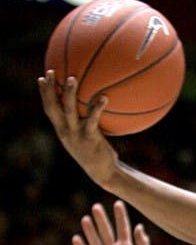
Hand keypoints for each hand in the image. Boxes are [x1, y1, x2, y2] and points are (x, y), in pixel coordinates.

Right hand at [38, 71, 117, 186]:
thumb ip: (82, 124)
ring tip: (72, 78)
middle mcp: (65, 131)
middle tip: (51, 72)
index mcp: (62, 130)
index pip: (49, 109)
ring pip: (69, 110)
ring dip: (69, 93)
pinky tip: (104, 97)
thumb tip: (88, 108)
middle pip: (52, 107)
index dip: (44, 94)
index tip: (42, 78)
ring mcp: (76, 134)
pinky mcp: (90, 138)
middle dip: (50, 89)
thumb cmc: (96, 153)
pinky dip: (97, 108)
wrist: (103, 172)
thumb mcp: (84, 138)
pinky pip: (93, 119)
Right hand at [72, 201, 151, 244]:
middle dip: (102, 219)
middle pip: (106, 231)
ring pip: (95, 241)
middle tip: (96, 206)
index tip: (118, 203)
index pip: (123, 228)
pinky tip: (76, 238)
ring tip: (86, 219)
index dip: (120, 216)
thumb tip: (140, 227)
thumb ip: (143, 244)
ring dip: (90, 230)